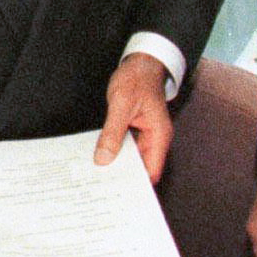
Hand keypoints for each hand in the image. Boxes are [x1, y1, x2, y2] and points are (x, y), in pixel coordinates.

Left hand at [96, 53, 172, 182]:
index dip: (137, 185)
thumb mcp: (122, 104)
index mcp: (159, 135)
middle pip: (140, 168)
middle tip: (101, 188)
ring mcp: (145, 136)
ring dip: (116, 165)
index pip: (151, 171)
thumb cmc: (137, 78)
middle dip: (123, 178)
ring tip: (98, 177)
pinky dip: (114, 152)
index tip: (119, 194)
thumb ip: (113, 132)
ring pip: (131, 158)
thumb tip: (104, 158)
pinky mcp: (135, 131)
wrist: (141, 62)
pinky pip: (125, 147)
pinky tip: (100, 157)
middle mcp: (155, 139)